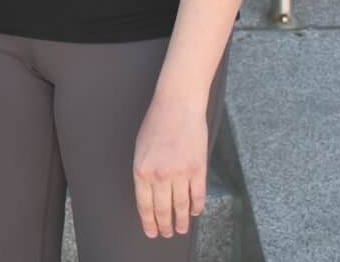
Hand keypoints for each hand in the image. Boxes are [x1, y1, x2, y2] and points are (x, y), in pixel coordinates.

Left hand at [132, 94, 208, 239]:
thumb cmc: (156, 124)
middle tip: (167, 234)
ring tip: (182, 229)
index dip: (149, 221)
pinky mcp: (198, 169)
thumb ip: (145, 173)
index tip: (152, 232)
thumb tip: (151, 196)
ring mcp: (180, 173)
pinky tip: (195, 213)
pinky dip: (197, 207)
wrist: (177, 105)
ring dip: (181, 220)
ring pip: (181, 206)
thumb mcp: (140, 149)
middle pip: (163, 209)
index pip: (145, 204)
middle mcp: (160, 175)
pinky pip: (198, 195)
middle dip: (164, 224)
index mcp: (141, 170)